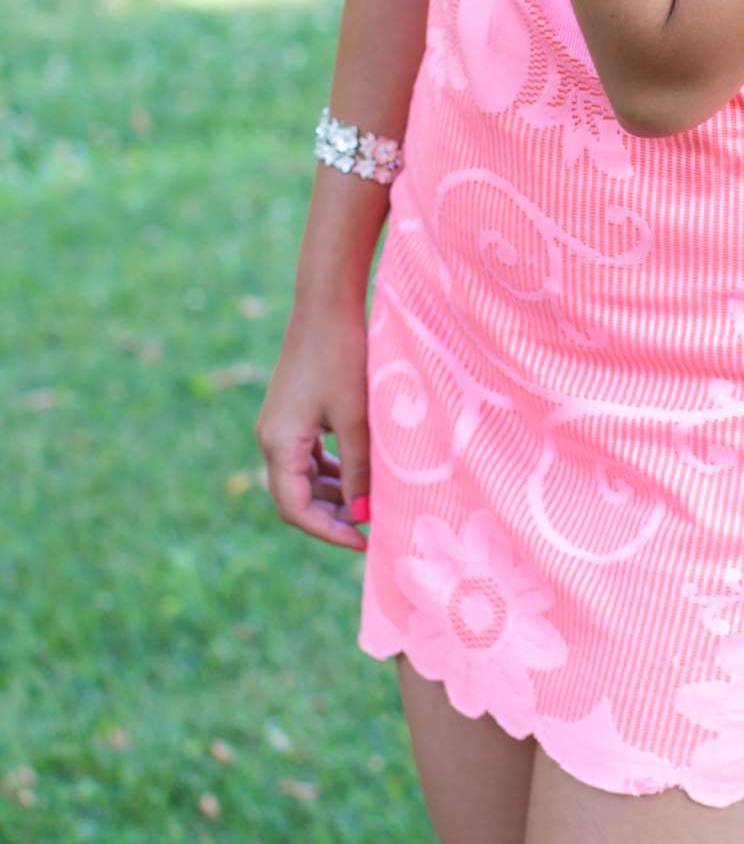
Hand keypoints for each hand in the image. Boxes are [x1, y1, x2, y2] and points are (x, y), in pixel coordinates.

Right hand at [254, 301, 370, 552]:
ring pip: (303, 477)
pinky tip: (360, 471)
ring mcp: (280, 423)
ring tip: (371, 501)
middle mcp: (271, 437)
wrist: (326, 302)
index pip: (295, 510)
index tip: (364, 541)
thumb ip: (359, 469)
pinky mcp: (293, 410)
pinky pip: (308, 455)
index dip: (329, 532)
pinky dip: (332, 469)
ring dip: (334, 493)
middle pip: (296, 497)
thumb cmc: (342, 356)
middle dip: (332, 515)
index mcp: (279, 443)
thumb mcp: (356, 418)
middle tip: (372, 525)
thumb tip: (362, 514)